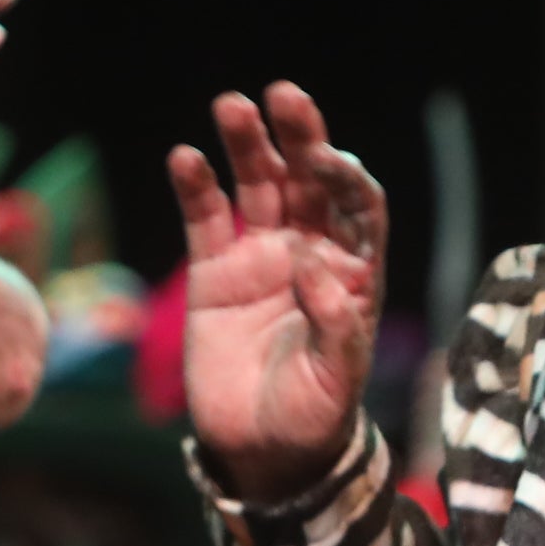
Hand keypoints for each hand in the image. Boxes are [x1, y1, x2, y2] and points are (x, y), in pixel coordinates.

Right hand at [170, 83, 387, 501]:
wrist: (261, 448)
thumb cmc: (314, 414)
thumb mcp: (337, 379)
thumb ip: (335, 324)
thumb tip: (316, 265)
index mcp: (354, 271)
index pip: (359, 206)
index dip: (346, 178)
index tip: (327, 161)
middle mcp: (312, 250)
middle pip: (309, 179)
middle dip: (301, 136)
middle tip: (285, 96)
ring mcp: (262, 255)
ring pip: (259, 185)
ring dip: (248, 143)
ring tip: (232, 106)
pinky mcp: (215, 270)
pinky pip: (206, 217)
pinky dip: (196, 185)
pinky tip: (185, 157)